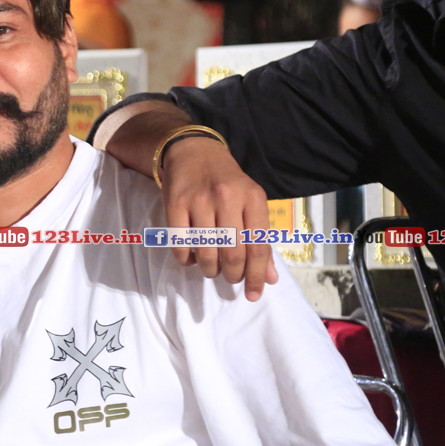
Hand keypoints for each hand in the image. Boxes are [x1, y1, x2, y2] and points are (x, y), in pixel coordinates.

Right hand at [160, 136, 278, 299]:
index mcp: (253, 198)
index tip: (254, 294)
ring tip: (211, 269)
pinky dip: (186, 260)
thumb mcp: (251, 203)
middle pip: (232, 253)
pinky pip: (180, 244)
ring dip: (210, 270)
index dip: (257, 276)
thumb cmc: (228, 182)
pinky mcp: (175, 204)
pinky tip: (191, 258)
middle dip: (233, 275)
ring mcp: (199, 201)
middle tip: (230, 278)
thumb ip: (261, 239)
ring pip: (206, 252)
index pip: (258, 247)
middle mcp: (227, 198)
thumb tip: (269, 278)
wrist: (194, 150)